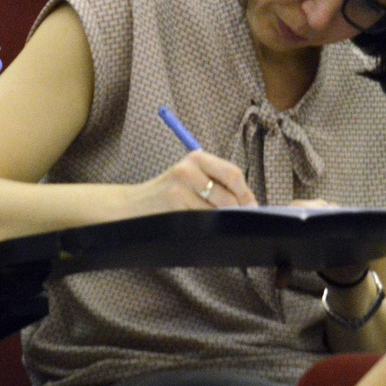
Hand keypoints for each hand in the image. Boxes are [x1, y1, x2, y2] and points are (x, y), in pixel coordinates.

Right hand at [122, 146, 256, 219]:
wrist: (133, 205)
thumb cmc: (168, 193)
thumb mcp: (190, 177)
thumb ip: (216, 183)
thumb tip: (249, 203)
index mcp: (197, 158)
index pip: (233, 174)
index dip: (246, 193)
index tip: (252, 207)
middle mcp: (189, 169)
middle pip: (228, 194)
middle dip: (237, 211)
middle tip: (239, 221)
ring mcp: (180, 188)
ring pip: (217, 211)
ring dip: (222, 221)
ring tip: (217, 224)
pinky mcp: (174, 205)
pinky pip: (203, 221)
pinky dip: (208, 227)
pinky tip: (201, 227)